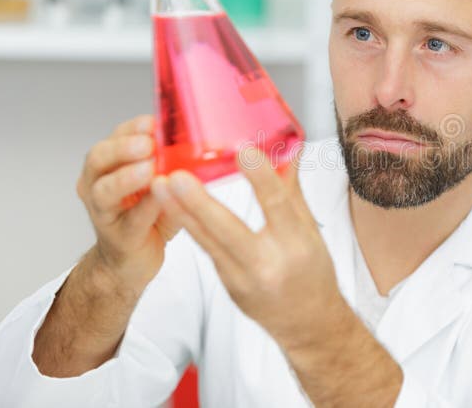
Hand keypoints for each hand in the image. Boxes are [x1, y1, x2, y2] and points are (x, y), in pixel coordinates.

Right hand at [76, 114, 181, 291]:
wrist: (131, 259)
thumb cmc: (146, 215)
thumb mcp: (160, 179)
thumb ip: (170, 159)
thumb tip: (200, 136)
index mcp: (110, 164)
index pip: (115, 136)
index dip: (132, 128)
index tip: (152, 122)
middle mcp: (98, 183)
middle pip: (99, 158)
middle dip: (123, 147)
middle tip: (147, 143)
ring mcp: (104, 211)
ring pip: (105, 190)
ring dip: (127, 177)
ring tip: (149, 168)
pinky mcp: (119, 236)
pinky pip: (132, 219)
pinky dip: (146, 207)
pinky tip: (161, 198)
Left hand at [151, 146, 346, 349]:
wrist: (308, 322)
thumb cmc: (312, 272)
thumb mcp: (310, 230)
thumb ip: (292, 190)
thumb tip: (288, 149)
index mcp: (296, 243)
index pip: (277, 205)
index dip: (260, 179)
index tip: (244, 151)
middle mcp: (269, 262)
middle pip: (229, 229)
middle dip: (198, 203)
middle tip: (175, 176)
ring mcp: (244, 278)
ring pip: (207, 241)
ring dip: (180, 212)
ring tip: (159, 186)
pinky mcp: (227, 285)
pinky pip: (206, 250)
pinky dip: (189, 226)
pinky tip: (172, 205)